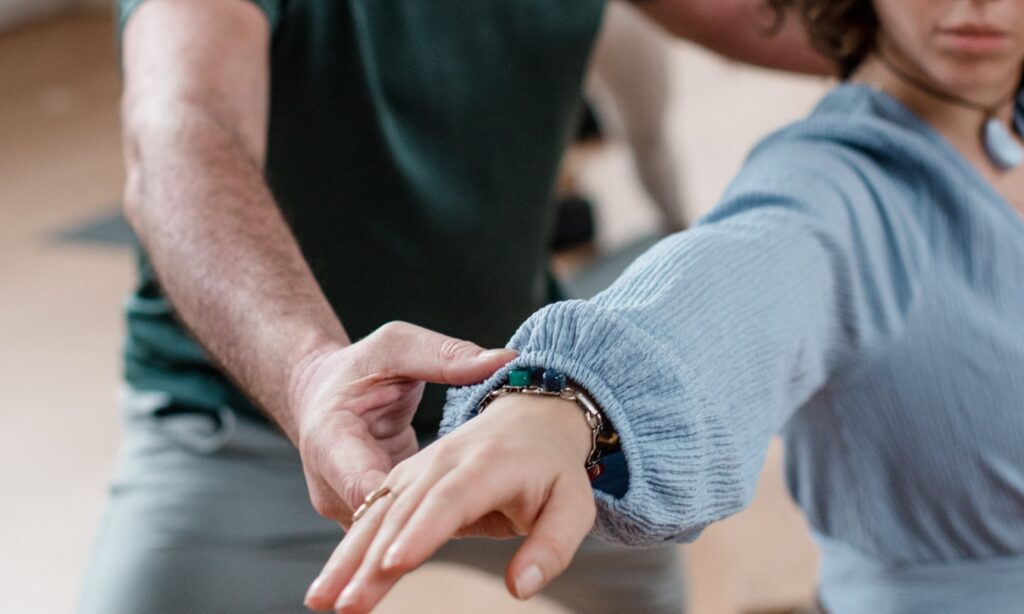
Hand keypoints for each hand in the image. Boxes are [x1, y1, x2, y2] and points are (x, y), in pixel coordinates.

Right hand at [289, 321, 516, 525]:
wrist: (324, 391)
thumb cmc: (360, 366)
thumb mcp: (399, 347)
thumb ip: (445, 356)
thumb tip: (504, 359)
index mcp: (331, 439)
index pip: (362, 485)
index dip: (402, 507)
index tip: (448, 512)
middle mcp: (331, 482)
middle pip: (376, 522)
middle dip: (424, 534)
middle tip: (491, 528)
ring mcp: (344, 504)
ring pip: (386, 536)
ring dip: (433, 538)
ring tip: (495, 531)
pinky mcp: (365, 514)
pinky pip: (395, 534)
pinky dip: (432, 533)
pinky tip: (480, 530)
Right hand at [303, 394, 596, 612]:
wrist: (532, 417)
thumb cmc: (554, 468)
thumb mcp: (575, 505)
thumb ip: (552, 546)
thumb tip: (521, 587)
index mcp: (488, 464)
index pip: (450, 500)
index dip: (420, 532)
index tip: (393, 565)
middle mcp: (445, 462)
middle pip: (402, 512)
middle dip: (370, 559)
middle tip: (347, 605)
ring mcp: (419, 469)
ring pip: (377, 513)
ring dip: (347, 556)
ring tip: (323, 600)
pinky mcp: (405, 480)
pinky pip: (373, 514)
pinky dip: (349, 547)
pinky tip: (330, 582)